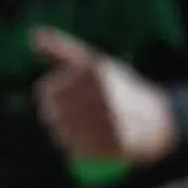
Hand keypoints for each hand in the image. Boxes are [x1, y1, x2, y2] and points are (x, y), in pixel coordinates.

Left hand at [33, 27, 175, 163]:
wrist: (154, 118)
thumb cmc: (114, 87)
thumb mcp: (90, 63)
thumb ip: (60, 48)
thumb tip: (33, 35)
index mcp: (94, 73)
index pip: (47, 93)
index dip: (49, 99)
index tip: (59, 100)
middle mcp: (103, 95)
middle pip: (54, 116)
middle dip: (56, 119)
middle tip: (68, 120)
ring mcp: (112, 120)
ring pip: (64, 135)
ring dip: (64, 137)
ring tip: (77, 132)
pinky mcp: (118, 143)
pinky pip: (81, 152)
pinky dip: (78, 152)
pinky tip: (86, 145)